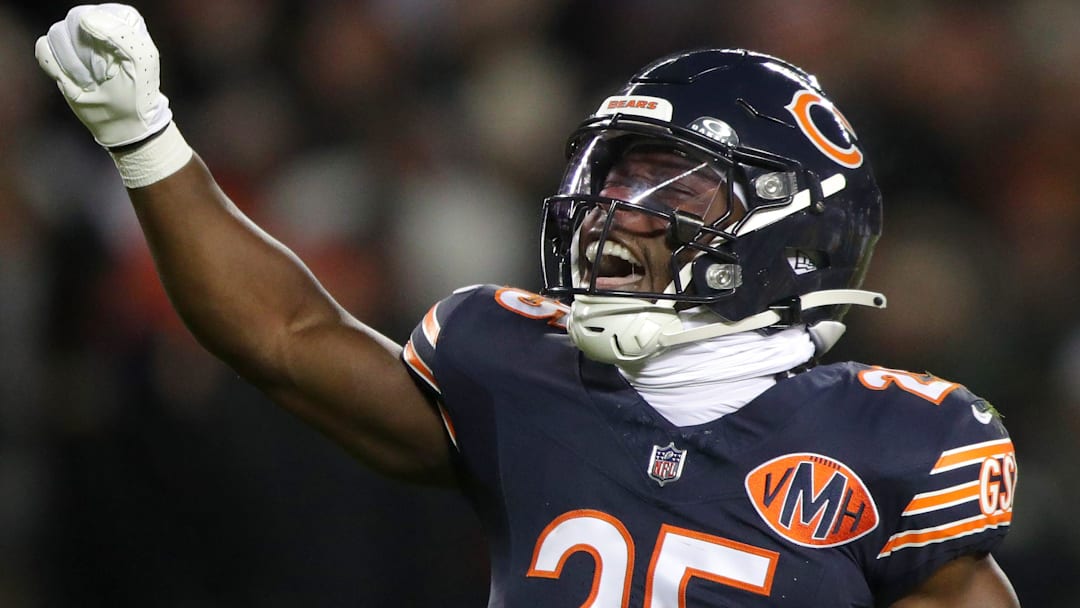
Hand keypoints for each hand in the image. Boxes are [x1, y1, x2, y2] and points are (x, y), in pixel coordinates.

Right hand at [35, 4, 172, 147]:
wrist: (122, 120)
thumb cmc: (137, 92)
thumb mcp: (142, 61)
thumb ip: (120, 33)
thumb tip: (85, 18)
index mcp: (122, 18)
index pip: (95, 14)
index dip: (100, 42)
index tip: (114, 65)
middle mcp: (97, 19)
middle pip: (73, 22)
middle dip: (86, 56)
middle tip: (102, 76)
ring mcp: (75, 33)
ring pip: (56, 34)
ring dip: (73, 66)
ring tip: (91, 80)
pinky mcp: (57, 49)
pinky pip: (43, 48)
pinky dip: (57, 69)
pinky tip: (75, 80)